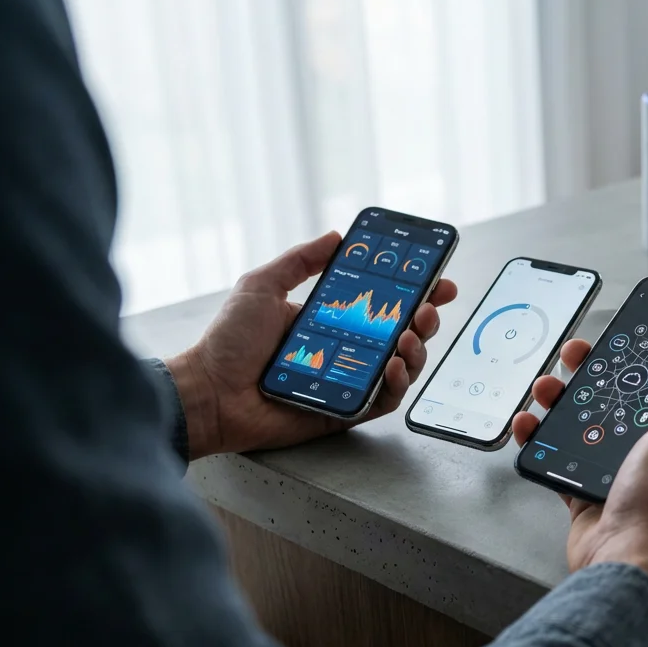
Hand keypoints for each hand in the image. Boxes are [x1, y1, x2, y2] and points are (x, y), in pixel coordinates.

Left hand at [166, 231, 456, 458]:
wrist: (210, 392)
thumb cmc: (229, 343)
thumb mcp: (262, 285)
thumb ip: (300, 260)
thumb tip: (337, 236)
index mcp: (332, 320)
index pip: (383, 304)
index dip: (416, 292)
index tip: (437, 280)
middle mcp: (347, 350)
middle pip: (403, 333)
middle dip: (426, 318)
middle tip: (429, 307)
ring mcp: (350, 381)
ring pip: (403, 366)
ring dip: (417, 348)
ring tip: (408, 335)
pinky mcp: (348, 410)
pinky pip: (385, 398)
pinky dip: (398, 382)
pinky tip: (394, 364)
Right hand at [513, 339, 647, 607]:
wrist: (624, 557)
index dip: (642, 357)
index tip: (622, 336)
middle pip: (618, 398)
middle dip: (593, 374)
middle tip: (573, 356)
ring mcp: (616, 471)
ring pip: (584, 423)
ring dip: (561, 401)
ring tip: (546, 388)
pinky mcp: (585, 491)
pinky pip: (559, 456)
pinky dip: (541, 438)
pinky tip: (530, 424)